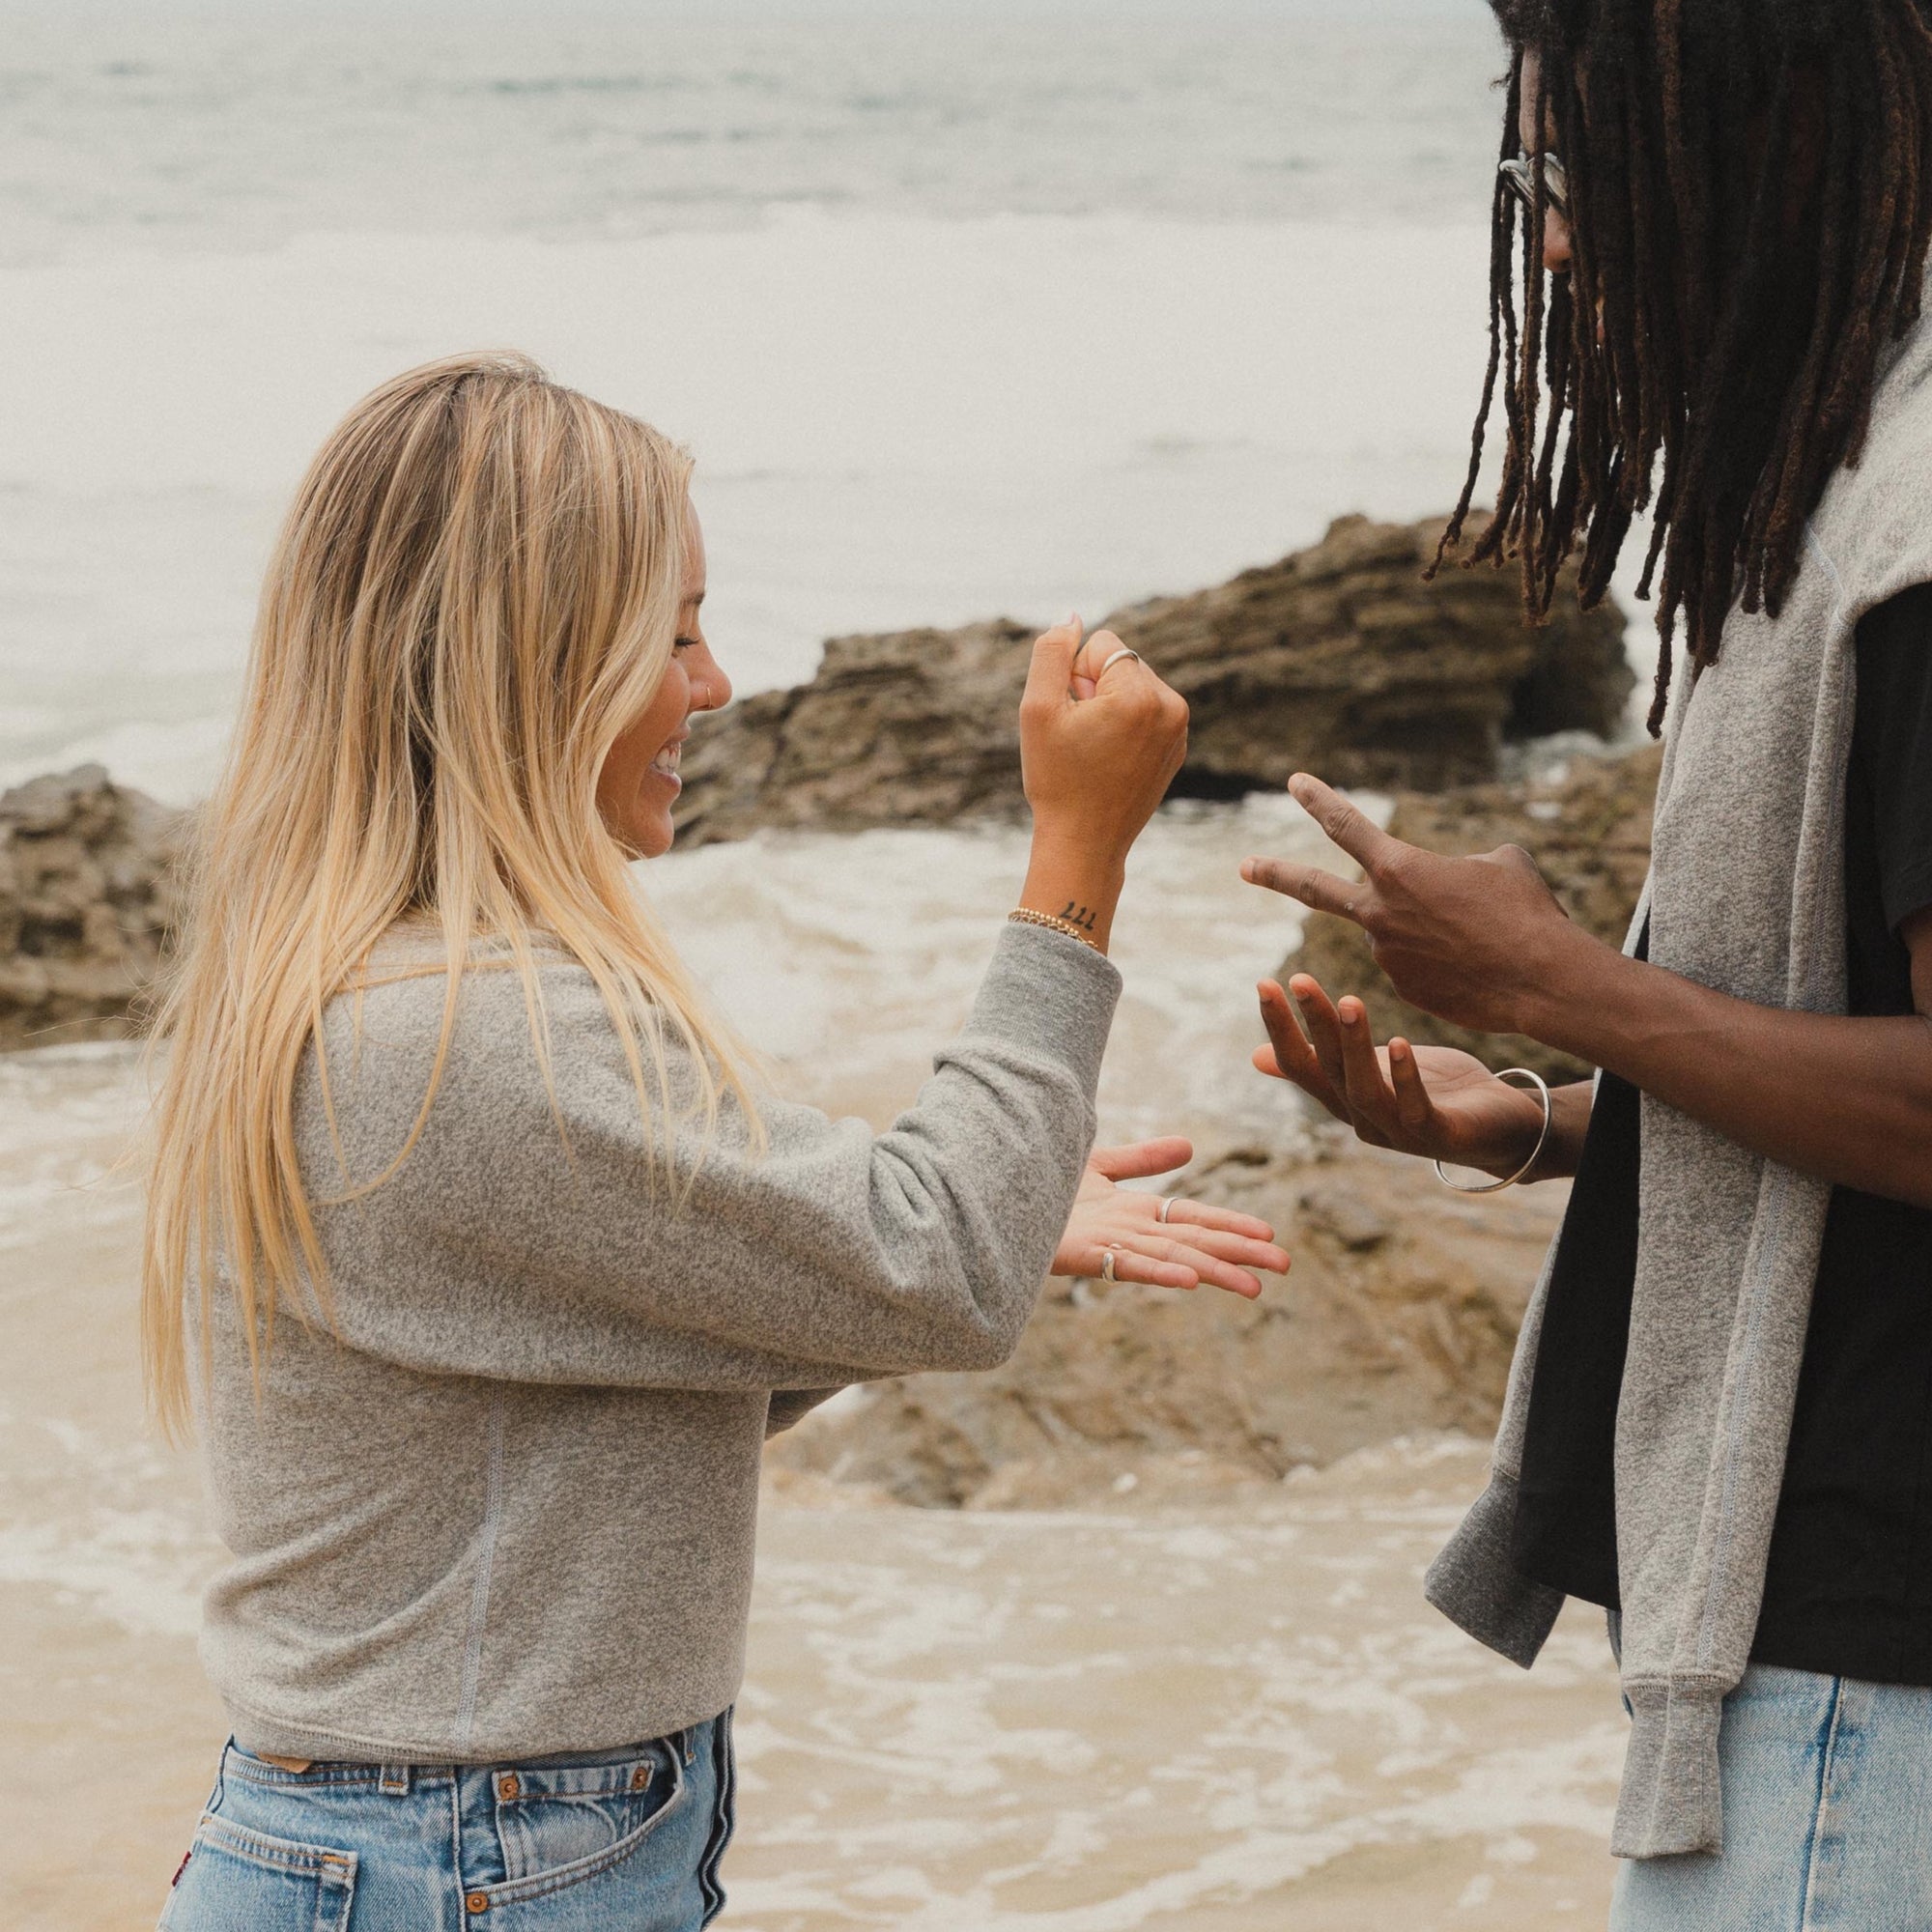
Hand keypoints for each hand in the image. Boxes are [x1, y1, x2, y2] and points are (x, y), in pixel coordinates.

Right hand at [1019, 615, 1188, 887]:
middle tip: (1081, 736)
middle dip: (1095, 688)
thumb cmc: (1057, 780)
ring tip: (1095, 749)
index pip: (1102, 643)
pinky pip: (1146, 712)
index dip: (1074, 674)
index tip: (1072, 715)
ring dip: (1109, 706)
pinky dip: (1125, 726)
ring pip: (1133, 686)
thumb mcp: (1037, 710)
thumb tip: (1071, 616)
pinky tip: (1109, 760)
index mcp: (1142, 694)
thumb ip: (1051, 653)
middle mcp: (1171, 706)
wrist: (1085, 844)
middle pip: (1121, 662)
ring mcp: (1179, 730)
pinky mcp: (1177, 748)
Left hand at [1051, 1137, 1288, 1299]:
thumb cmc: (1038, 1186)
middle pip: (1193, 1242)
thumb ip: (1141, 1159)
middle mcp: (1126, 1232)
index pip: (1194, 1219)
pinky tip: (1189, 1282)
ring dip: (1212, 1271)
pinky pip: (1125, 1265)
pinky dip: (1160, 1274)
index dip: (1231, 1225)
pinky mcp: (1079, 1254)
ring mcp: (1105, 1245)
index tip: (1269, 1236)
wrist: (989, 1197)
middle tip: (1284, 1267)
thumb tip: (1189, 1146)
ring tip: (1252, 1286)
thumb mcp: (1096, 1163)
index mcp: (1133, 1213)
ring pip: (1170, 1258)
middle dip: (1238, 1253)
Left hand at [1241, 773, 1578, 1035]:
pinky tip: (1480, 966)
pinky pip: (1420, 964)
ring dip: (1435, 930)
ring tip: (1483, 938)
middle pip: (1315, 888)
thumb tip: (1460, 877)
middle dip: (1275, 874)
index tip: (1294, 782)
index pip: (1345, 824)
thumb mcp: (1503, 865)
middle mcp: (1379, 913)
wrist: (1540, 980)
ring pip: (1402, 930)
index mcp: (1398, 869)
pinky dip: (1447, 961)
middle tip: (1245, 865)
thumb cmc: (1526, 913)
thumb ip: (1467, 862)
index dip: (1318, 800)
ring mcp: (1386, 954)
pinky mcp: (1403, 988)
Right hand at [1254, 976, 1547, 1178]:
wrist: (1507, 1130)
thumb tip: (1255, 1056)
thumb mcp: (1373, 1069)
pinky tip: (1400, 1042)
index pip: (1300, 1065)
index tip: (1266, 983)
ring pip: (1364, 1090)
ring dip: (1354, 1046)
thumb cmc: (1437, 1093)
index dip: (1280, 1028)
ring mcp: (1400, 1133)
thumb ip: (1326, 1061)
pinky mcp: (1440, 1136)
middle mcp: (1364, 1121)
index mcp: (1345, 1100)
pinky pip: (1415, 1109)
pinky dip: (1405, 1077)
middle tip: (1299, 979)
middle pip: (1328, 1072)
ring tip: (1349, 1001)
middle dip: (1312, 1025)